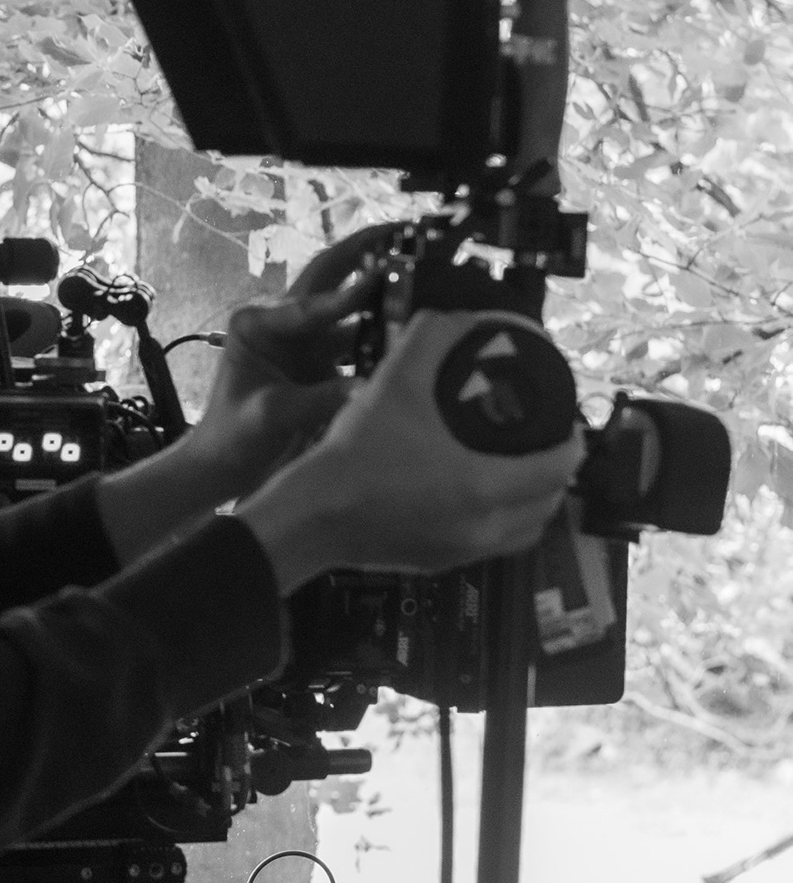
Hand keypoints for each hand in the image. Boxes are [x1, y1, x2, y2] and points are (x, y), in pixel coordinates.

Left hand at [179, 224, 394, 497]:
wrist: (225, 462)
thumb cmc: (233, 435)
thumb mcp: (270, 416)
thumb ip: (317, 400)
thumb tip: (367, 389)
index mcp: (256, 323)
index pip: (306, 306)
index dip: (344, 297)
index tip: (375, 281)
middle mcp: (282, 321)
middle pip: (327, 277)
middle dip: (362, 250)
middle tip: (401, 229)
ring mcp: (306, 339)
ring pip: (350, 308)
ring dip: (381, 293)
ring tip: (423, 273)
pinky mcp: (324, 360)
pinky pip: (360, 338)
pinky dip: (385, 331)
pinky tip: (416, 325)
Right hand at [238, 308, 585, 591]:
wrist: (309, 516)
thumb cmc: (356, 452)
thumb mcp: (392, 383)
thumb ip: (429, 341)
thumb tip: (459, 318)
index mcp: (484, 486)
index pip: (558, 467)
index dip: (572, 442)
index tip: (565, 423)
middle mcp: (485, 528)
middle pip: (549, 501)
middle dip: (554, 470)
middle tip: (539, 440)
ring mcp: (464, 552)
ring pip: (526, 528)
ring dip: (532, 499)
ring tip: (515, 469)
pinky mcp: (440, 565)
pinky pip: (494, 544)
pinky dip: (501, 522)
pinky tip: (476, 499)